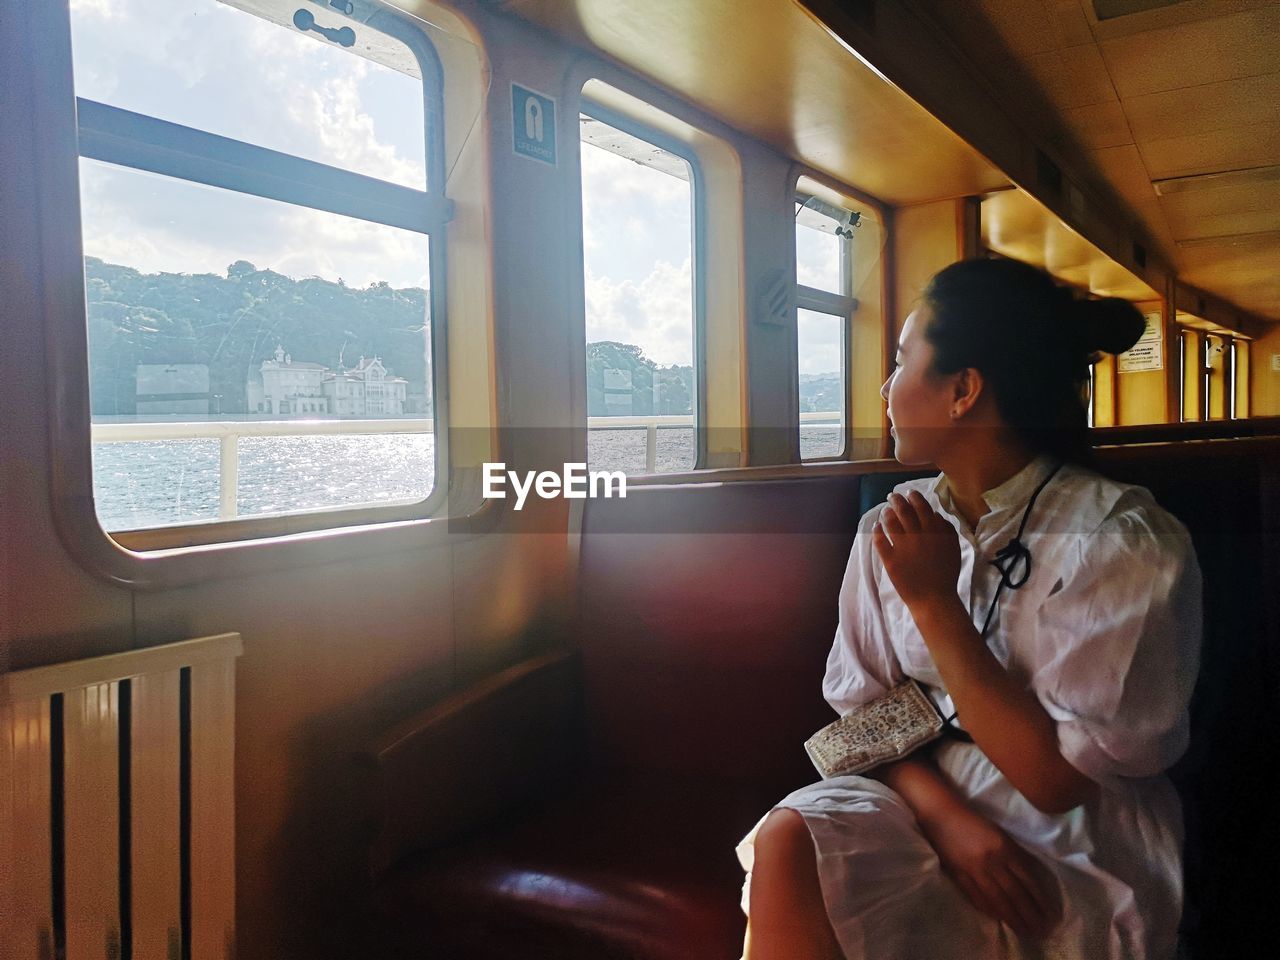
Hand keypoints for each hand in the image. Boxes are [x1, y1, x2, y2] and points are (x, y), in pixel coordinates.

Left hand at [872, 491, 961, 609]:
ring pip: (890, 522)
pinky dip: (877, 531)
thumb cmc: (945, 574)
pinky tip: (876, 527)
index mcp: (935, 532)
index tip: (909, 493)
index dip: (914, 497)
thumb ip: (946, 529)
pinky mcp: (890, 560)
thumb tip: (934, 514)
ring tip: (885, 511)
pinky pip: (880, 540)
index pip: (922, 506)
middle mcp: (918, 536)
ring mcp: (903, 548)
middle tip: (892, 496)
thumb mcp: (953, 548)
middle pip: (904, 510)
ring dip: (886, 513)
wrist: (934, 599)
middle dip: (896, 500)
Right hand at [919, 806, 1062, 941]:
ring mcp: (974, 870)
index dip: (1039, 900)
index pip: (1027, 880)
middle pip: (1015, 894)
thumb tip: (1028, 879)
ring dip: (1012, 918)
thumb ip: (1013, 854)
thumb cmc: (973, 820)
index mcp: (1004, 848)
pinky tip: (998, 918)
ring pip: (997, 900)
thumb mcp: (999, 833)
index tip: (1049, 914)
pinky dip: (989, 910)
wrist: (941, 813)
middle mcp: (992, 861)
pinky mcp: (959, 875)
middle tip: (1041, 931)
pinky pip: (976, 897)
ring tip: (1023, 930)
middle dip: (1029, 914)